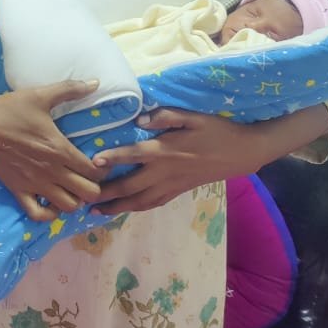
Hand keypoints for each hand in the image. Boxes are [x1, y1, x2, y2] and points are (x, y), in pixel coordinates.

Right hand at [0, 79, 104, 220]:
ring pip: (68, 207)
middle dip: (94, 187)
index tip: (99, 162)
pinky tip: (51, 202)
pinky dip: (49, 214)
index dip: (103, 169)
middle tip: (89, 178)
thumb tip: (96, 82)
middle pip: (88, 193)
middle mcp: (52, 171)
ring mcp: (35, 184)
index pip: (96, 171)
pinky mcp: (18, 191)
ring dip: (75, 200)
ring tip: (72, 189)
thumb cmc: (11, 109)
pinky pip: (38, 215)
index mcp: (60, 149)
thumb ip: (71, 89)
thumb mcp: (41, 95)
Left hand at [92, 108, 260, 214]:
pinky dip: (137, 208)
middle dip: (107, 193)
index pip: (133, 154)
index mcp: (166, 150)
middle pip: (131, 186)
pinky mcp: (179, 191)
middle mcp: (165, 171)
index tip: (92, 163)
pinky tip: (125, 210)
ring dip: (118, 207)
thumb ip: (166, 116)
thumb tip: (140, 117)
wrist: (243, 153)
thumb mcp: (194, 117)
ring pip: (141, 200)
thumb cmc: (217, 131)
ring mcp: (172, 184)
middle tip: (84, 198)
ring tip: (96, 212)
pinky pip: (154, 203)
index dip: (112, 158)